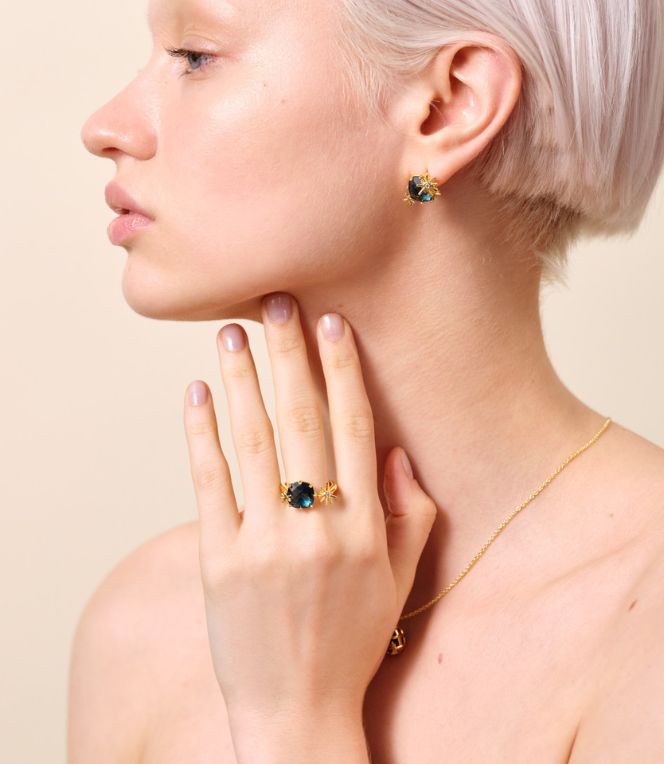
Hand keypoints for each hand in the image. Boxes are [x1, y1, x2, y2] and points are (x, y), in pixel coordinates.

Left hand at [182, 293, 436, 721]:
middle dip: (289, 356)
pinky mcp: (219, 561)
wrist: (299, 711)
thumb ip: (412, 516)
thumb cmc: (353, 641)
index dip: (343, 373)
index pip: (355, 430)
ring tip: (231, 334)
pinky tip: (197, 394)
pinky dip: (201, 435)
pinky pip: (209, 485)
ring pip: (252, 444)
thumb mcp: (400, 582)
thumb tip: (401, 453)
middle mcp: (318, 529)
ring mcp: (265, 544)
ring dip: (242, 381)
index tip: (332, 326)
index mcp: (365, 529)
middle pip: (301, 423)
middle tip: (275, 304)